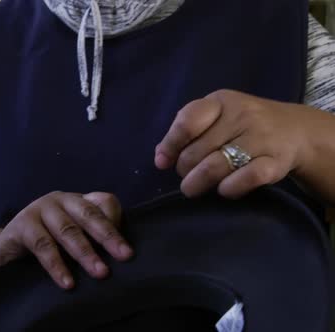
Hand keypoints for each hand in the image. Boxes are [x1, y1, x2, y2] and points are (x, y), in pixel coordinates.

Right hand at [0, 192, 133, 288]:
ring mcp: (40, 208)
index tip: (126, 246)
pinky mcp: (22, 224)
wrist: (2, 251)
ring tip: (100, 273)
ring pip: (67, 230)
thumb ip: (90, 239)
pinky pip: (43, 245)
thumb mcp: (69, 240)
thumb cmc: (44, 245)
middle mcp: (60, 199)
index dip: (115, 220)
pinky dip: (56, 265)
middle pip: (88, 214)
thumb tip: (119, 256)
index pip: (103, 202)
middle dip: (108, 236)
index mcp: (76, 201)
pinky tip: (67, 282)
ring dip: (85, 253)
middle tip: (124, 256)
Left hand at [155, 89, 316, 197]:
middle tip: (186, 176)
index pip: (187, 122)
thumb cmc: (243, 126)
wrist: (296, 132)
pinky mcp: (275, 162)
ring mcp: (260, 138)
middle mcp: (241, 116)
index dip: (170, 145)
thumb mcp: (216, 118)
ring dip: (197, 183)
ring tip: (192, 188)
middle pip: (197, 151)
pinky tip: (223, 189)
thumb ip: (187, 132)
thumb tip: (160, 158)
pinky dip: (228, 188)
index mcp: (221, 102)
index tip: (162, 163)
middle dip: (184, 169)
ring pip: (215, 167)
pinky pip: (244, 179)